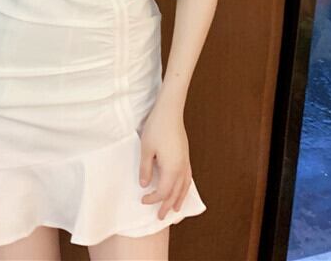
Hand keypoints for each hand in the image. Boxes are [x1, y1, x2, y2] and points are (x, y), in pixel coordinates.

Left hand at [138, 104, 193, 219]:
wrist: (170, 112)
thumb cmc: (156, 128)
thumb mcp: (146, 149)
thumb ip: (145, 169)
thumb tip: (144, 185)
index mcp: (171, 169)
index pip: (163, 192)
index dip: (152, 198)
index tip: (142, 199)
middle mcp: (181, 169)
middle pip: (175, 194)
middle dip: (167, 206)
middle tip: (160, 217)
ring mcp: (186, 162)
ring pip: (184, 188)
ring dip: (179, 200)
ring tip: (176, 211)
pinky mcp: (186, 156)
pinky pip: (188, 178)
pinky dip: (185, 188)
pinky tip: (182, 190)